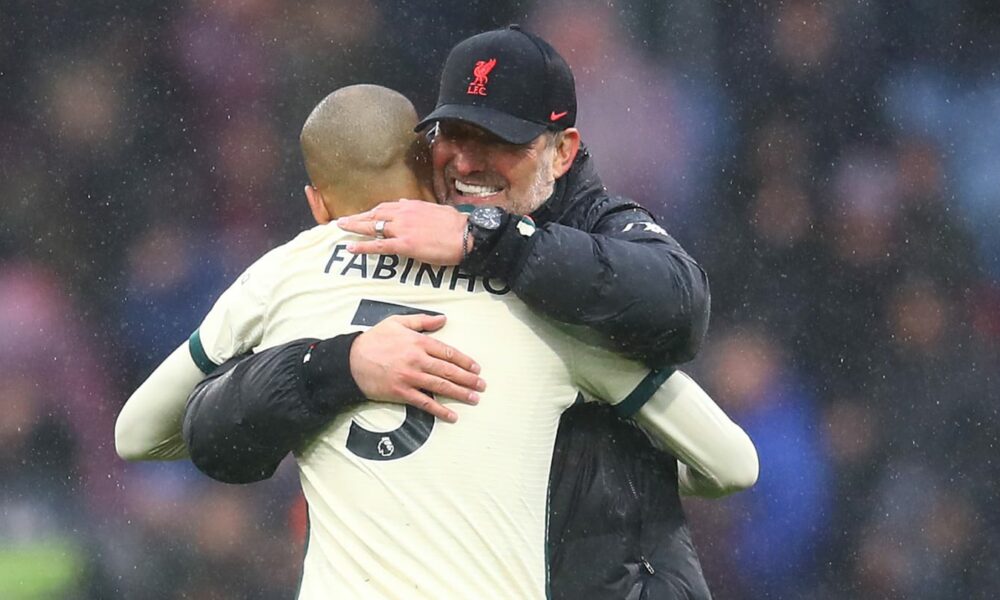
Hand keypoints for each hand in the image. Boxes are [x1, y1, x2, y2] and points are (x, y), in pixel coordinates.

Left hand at [337, 199, 469, 264]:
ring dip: (354, 228)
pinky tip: (351, 247)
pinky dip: (362, 246)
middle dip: (357, 218)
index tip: (363, 215)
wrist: (466, 235)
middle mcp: (403, 214)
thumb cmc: (456, 224)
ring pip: (372, 227)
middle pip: (374, 214)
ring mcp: (402, 229)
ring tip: (341, 230)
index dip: (371, 212)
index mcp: (411, 206)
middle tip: (343, 221)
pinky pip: (378, 245)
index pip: (385, 207)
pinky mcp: (405, 244)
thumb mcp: (435, 209)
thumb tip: (404, 202)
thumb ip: (417, 207)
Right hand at [349, 313, 484, 422]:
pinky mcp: (402, 393)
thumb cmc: (374, 340)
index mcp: (418, 342)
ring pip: (441, 386)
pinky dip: (440, 410)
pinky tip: (452, 416)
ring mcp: (410, 377)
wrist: (351, 360)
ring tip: (474, 399)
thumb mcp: (397, 322)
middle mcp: (417, 360)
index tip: (476, 368)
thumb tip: (443, 319)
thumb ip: (422, 321)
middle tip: (482, 385)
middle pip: (449, 371)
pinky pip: (425, 403)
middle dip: (468, 379)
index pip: (448, 352)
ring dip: (460, 393)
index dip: (465, 361)